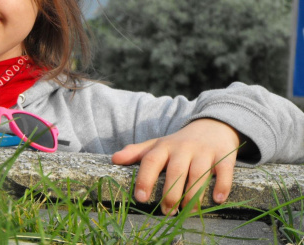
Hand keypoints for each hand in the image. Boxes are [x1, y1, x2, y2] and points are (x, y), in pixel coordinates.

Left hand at [111, 118, 239, 214]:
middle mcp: (183, 148)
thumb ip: (136, 152)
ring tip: (187, 212)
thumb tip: (114, 159)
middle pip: (176, 171)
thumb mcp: (157, 144)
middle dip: (171, 194)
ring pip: (199, 174)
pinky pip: (224, 171)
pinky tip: (217, 200)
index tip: (140, 197)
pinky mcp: (224, 156)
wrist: (212, 126)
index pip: (151, 161)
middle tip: (167, 211)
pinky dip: (221, 185)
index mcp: (164, 147)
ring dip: (193, 195)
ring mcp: (204, 152)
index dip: (144, 179)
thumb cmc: (179, 142)